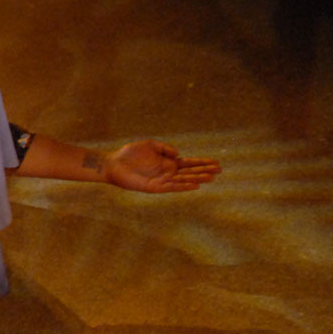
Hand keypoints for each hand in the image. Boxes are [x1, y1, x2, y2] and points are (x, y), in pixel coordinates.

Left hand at [102, 140, 222, 192]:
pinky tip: (194, 185)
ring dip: (197, 178)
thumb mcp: (150, 145)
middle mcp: (167, 172)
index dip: (202, 163)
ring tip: (211, 177)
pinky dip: (183, 186)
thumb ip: (164, 148)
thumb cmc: (130, 154)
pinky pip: (172, 187)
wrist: (114, 164)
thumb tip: (178, 154)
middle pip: (190, 172)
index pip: (189, 164)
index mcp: (167, 163)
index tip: (215, 162)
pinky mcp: (155, 187)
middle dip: (204, 171)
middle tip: (219, 170)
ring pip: (184, 180)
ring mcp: (162, 180)